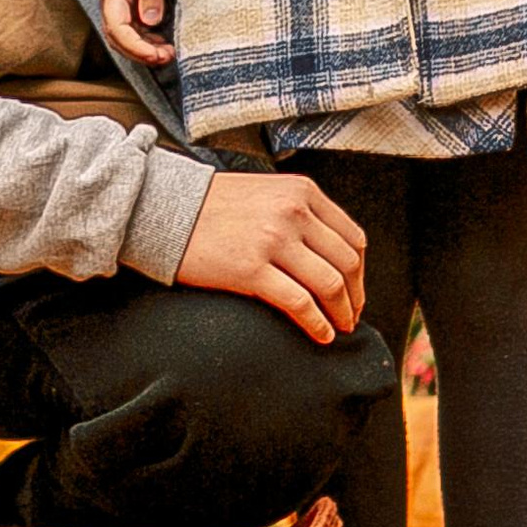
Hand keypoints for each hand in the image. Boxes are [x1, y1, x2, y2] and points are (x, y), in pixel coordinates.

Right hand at [98, 0, 174, 65]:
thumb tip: (152, 22)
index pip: (117, 28)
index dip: (136, 46)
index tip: (156, 55)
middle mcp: (111, 3)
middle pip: (118, 38)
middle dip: (140, 54)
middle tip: (166, 58)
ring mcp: (118, 6)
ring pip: (124, 37)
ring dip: (143, 50)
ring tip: (168, 54)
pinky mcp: (127, 6)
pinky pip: (132, 30)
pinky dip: (145, 42)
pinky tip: (162, 44)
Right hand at [174, 172, 367, 343]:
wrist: (166, 208)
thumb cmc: (214, 205)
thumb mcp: (267, 192)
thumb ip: (300, 213)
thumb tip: (329, 252)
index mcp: (302, 192)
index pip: (352, 237)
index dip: (359, 272)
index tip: (355, 290)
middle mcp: (293, 212)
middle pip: (346, 263)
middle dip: (355, 296)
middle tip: (351, 316)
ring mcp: (273, 240)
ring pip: (329, 284)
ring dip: (341, 313)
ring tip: (339, 328)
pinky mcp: (251, 268)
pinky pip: (299, 302)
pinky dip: (316, 323)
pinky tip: (320, 334)